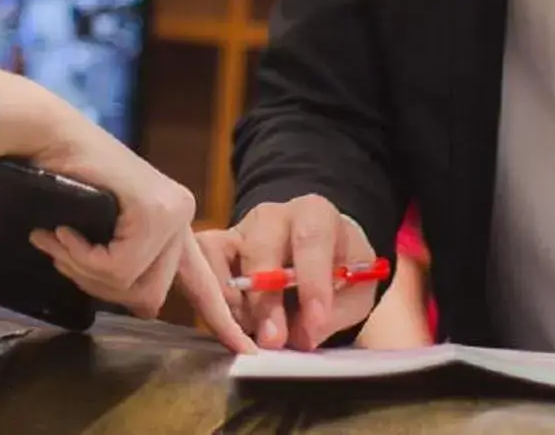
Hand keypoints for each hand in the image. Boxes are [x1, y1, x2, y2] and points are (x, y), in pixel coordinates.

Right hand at [21, 110, 256, 352]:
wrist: (48, 136)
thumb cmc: (67, 182)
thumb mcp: (104, 234)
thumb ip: (128, 267)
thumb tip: (144, 307)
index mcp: (175, 225)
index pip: (204, 284)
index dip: (221, 321)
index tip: (245, 350)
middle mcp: (181, 217)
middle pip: (149, 297)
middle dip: (98, 287)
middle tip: (63, 258)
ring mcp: (171, 212)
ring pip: (130, 285)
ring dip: (83, 270)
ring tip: (58, 238)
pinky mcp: (153, 210)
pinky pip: (117, 267)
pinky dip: (80, 255)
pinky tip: (63, 231)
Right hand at [196, 195, 379, 350]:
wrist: (320, 255)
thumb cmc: (339, 269)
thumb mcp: (356, 288)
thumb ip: (335, 312)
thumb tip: (299, 335)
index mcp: (315, 214)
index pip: (311, 238)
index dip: (312, 282)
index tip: (315, 322)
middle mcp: (272, 215)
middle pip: (260, 248)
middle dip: (265, 301)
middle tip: (273, 341)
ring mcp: (238, 229)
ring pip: (218, 254)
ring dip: (229, 302)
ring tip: (249, 335)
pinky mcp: (215, 248)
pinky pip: (198, 266)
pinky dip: (208, 299)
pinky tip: (231, 325)